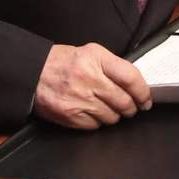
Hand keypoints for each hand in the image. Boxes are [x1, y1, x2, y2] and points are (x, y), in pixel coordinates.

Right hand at [33, 43, 152, 129]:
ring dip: (114, 115)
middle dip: (131, 107)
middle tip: (130, 107)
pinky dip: (98, 121)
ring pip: (112, 117)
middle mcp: (88, 78)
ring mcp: (79, 99)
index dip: (143, 92)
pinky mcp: (70, 115)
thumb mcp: (90, 52)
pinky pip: (95, 125)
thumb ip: (112, 66)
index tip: (146, 99)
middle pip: (124, 101)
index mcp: (96, 58)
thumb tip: (135, 85)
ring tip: (107, 107)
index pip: (131, 78)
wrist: (32, 73)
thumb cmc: (63, 61)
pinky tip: (92, 112)